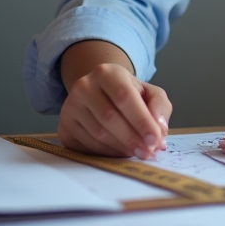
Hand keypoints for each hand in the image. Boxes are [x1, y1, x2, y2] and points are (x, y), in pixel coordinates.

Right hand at [57, 42, 170, 157]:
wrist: (100, 93)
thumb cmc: (129, 94)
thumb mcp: (149, 92)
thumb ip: (160, 106)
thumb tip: (160, 129)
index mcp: (107, 72)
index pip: (124, 97)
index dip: (141, 120)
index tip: (155, 140)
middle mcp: (84, 86)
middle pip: (109, 117)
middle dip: (132, 138)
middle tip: (148, 152)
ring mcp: (70, 106)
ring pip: (98, 134)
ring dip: (121, 148)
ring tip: (137, 152)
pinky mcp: (64, 127)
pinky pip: (86, 146)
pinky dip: (107, 153)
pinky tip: (120, 152)